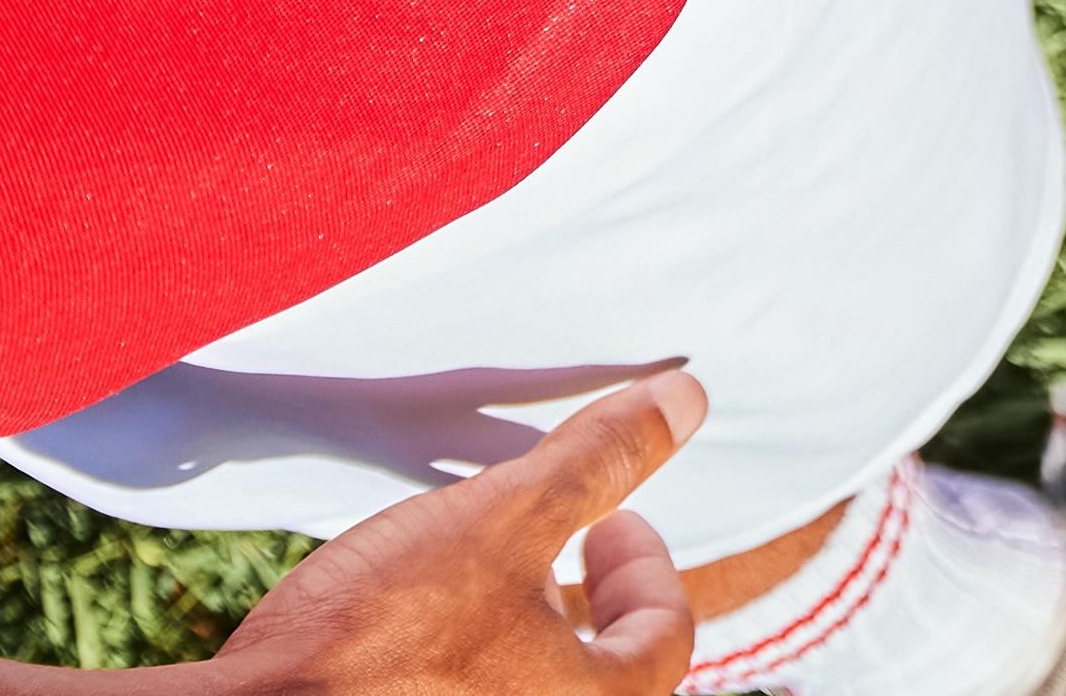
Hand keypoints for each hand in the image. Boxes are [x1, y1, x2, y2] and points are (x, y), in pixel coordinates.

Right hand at [198, 376, 704, 695]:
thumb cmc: (381, 635)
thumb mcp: (504, 517)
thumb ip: (600, 461)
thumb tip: (684, 399)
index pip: (663, 642)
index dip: (645, 567)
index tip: (607, 521)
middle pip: (597, 676)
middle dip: (581, 600)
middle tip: (548, 543)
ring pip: (524, 688)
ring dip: (516, 631)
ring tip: (473, 571)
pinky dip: (461, 662)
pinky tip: (410, 622)